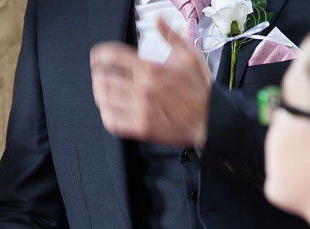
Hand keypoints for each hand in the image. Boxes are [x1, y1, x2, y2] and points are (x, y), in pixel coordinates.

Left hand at [90, 17, 211, 147]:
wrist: (211, 119)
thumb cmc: (201, 90)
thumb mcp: (190, 57)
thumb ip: (170, 37)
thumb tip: (159, 20)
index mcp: (152, 70)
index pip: (114, 56)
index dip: (100, 54)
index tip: (97, 56)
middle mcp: (143, 89)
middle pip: (103, 78)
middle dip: (97, 74)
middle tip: (99, 74)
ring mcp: (141, 109)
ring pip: (104, 100)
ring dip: (99, 93)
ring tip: (102, 92)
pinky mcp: (141, 128)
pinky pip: (112, 121)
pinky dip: (106, 114)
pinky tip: (110, 110)